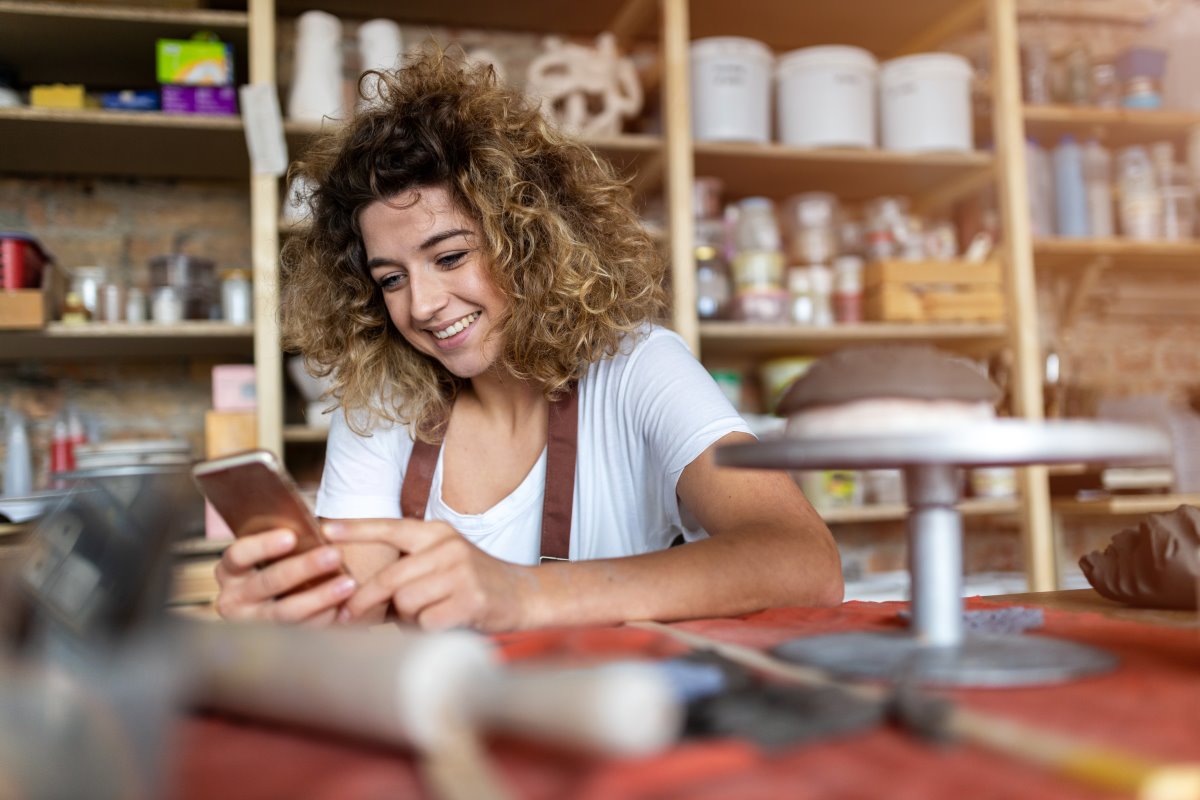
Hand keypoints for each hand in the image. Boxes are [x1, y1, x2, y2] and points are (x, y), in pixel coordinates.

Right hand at [213, 528, 357, 623]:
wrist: (282, 603)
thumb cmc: (282, 563)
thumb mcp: (277, 548)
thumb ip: (287, 536)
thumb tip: (309, 517)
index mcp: (230, 570)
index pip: (238, 555)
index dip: (263, 545)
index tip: (291, 536)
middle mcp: (233, 600)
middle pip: (267, 583)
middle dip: (303, 568)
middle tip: (334, 554)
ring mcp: (252, 625)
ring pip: (286, 613)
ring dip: (320, 596)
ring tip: (348, 583)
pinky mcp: (275, 642)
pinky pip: (302, 632)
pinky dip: (325, 618)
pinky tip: (346, 607)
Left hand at [324, 519, 535, 631]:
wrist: (523, 594)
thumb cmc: (472, 584)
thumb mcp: (443, 562)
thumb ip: (408, 569)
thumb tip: (359, 593)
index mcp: (437, 532)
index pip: (391, 527)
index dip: (357, 530)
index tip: (326, 531)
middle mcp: (448, 546)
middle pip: (390, 577)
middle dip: (365, 600)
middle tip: (348, 615)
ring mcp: (461, 571)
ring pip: (406, 603)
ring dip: (408, 618)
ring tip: (428, 615)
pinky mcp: (471, 599)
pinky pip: (427, 622)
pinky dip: (428, 630)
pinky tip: (446, 623)